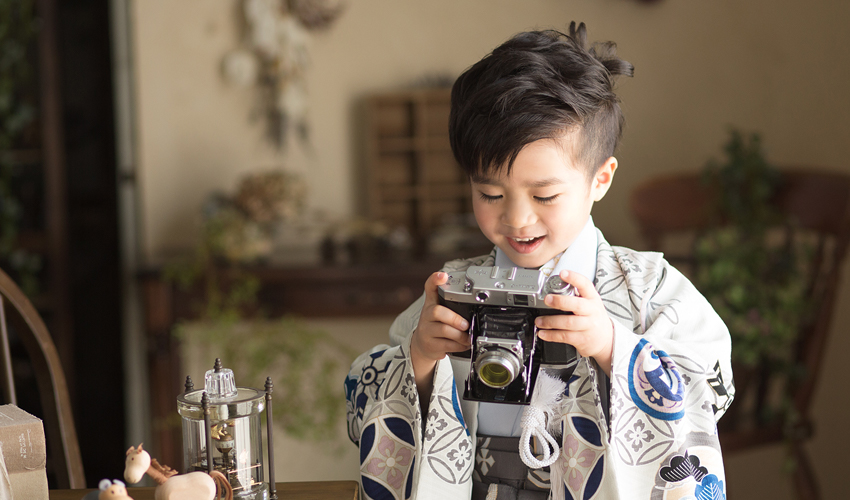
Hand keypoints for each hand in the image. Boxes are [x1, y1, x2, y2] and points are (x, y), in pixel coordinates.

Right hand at [410, 272, 470, 401]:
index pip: (430, 287)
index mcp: (431, 303)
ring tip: (468, 337)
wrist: (422, 346)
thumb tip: (472, 295)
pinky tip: (463, 344)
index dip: (435, 280)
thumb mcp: (440, 310)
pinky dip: (459, 345)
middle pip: (437, 312)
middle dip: (454, 318)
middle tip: (465, 324)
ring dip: (460, 335)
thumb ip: (452, 302)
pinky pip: (447, 345)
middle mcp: (426, 315)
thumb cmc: (434, 325)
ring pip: (444, 330)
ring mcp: (426, 330)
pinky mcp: (430, 345)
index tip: (443, 276)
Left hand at [534, 270, 613, 374]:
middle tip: (547, 299)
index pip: (585, 285)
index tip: (563, 273)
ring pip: (568, 323)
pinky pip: (565, 336)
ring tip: (539, 321)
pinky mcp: (582, 339)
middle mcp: (591, 311)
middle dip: (560, 301)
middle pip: (576, 305)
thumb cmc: (593, 318)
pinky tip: (543, 333)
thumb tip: (553, 287)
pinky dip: (551, 335)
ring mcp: (588, 326)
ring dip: (550, 322)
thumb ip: (576, 295)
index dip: (574, 278)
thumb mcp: (590, 303)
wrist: (606, 339)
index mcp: (592, 298)